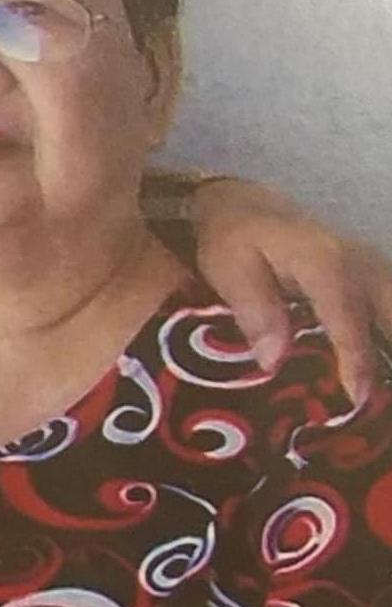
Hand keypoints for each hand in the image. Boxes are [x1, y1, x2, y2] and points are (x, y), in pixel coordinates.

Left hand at [180, 177, 391, 403]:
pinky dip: (387, 334)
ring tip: (383, 394)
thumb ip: (255, 308)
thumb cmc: (234, 239)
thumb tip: (273, 360)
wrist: (247, 206)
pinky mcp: (375, 278)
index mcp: (325, 262)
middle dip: (391, 352)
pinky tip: (380, 368)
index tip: (357, 397)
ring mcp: (374, 270)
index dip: (355, 357)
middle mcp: (361, 265)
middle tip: (381, 400)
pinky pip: (391, 307)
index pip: (347, 315)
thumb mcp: (229, 266)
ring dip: (391, 342)